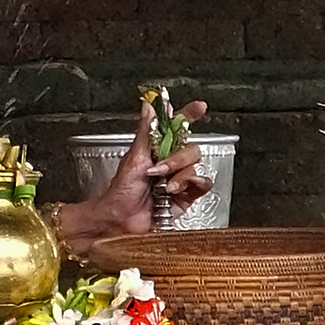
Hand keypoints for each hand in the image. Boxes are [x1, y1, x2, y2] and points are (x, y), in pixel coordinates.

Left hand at [63, 100, 211, 253]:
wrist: (121, 218)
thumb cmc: (121, 190)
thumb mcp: (133, 157)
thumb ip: (145, 131)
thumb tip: (148, 106)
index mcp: (158, 149)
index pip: (178, 128)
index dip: (189, 115)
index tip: (199, 107)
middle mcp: (171, 162)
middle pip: (191, 148)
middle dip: (177, 157)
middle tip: (160, 168)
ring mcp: (180, 179)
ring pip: (197, 165)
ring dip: (180, 173)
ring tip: (166, 185)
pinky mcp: (186, 197)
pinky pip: (202, 184)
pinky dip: (190, 185)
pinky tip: (175, 191)